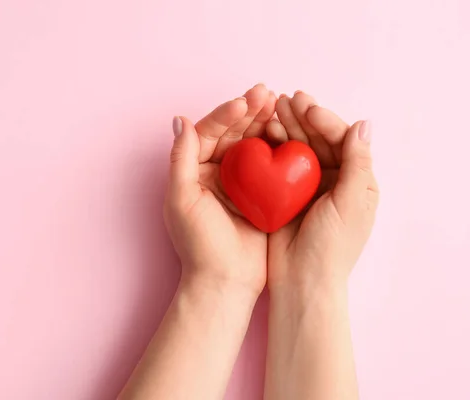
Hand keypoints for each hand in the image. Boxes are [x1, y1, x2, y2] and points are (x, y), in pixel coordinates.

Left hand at [163, 84, 276, 299]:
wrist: (226, 280)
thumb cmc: (199, 243)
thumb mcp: (181, 198)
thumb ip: (181, 158)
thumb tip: (180, 119)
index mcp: (195, 170)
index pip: (209, 133)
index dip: (225, 115)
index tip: (243, 102)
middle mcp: (218, 172)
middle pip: (233, 134)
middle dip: (249, 112)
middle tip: (266, 94)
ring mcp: (242, 182)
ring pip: (254, 144)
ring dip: (264, 123)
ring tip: (279, 104)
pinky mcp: (263, 194)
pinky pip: (271, 164)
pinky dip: (279, 147)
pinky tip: (289, 132)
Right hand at [266, 91, 378, 289]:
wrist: (302, 281)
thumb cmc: (332, 246)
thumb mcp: (351, 202)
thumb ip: (357, 162)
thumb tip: (364, 123)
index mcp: (356, 181)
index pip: (342, 140)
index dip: (325, 121)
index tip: (307, 108)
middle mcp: (334, 179)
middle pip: (319, 139)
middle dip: (302, 118)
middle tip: (285, 99)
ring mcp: (308, 186)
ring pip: (298, 147)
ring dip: (287, 127)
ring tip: (271, 108)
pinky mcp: (285, 194)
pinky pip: (279, 163)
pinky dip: (272, 146)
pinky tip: (263, 131)